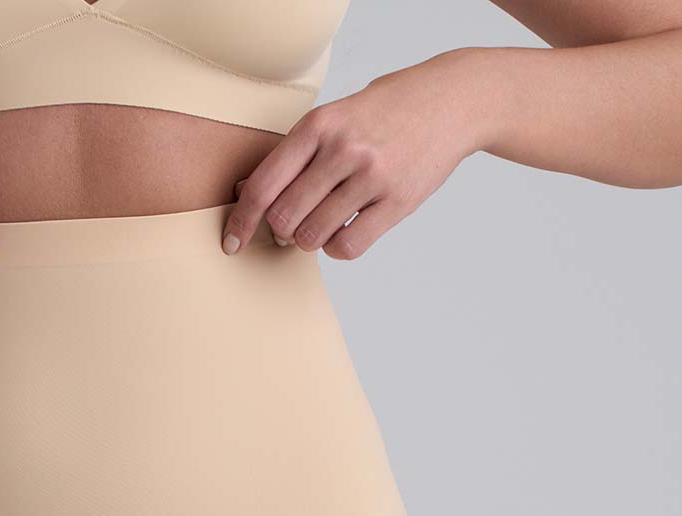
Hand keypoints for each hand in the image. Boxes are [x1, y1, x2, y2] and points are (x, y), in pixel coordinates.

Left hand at [224, 49, 487, 260]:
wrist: (450, 101)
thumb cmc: (382, 115)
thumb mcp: (334, 118)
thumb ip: (295, 155)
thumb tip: (248, 195)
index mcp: (319, 126)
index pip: (264, 185)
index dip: (241, 221)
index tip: (231, 242)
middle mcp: (343, 149)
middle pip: (285, 218)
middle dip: (280, 232)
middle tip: (292, 227)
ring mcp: (372, 176)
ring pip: (313, 236)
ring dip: (310, 240)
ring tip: (325, 222)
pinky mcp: (397, 202)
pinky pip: (347, 247)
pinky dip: (337, 248)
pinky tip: (345, 230)